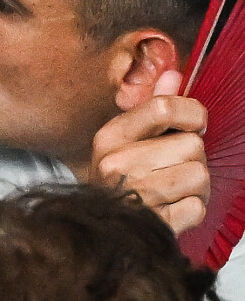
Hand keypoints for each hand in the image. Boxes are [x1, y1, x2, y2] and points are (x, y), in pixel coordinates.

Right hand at [90, 70, 208, 234]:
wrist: (101, 225)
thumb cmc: (119, 177)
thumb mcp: (127, 137)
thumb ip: (153, 106)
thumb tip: (174, 74)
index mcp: (111, 136)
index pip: (162, 108)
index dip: (192, 112)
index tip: (195, 123)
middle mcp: (117, 163)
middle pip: (192, 145)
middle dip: (193, 156)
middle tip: (175, 164)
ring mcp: (133, 194)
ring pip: (199, 176)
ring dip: (196, 184)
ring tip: (174, 186)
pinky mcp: (151, 223)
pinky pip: (197, 208)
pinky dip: (192, 209)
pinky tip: (172, 207)